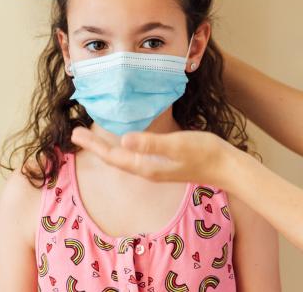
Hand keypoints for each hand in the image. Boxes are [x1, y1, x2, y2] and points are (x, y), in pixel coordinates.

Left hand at [70, 127, 238, 187]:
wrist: (227, 167)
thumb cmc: (205, 153)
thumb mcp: (177, 143)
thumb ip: (151, 142)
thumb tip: (123, 140)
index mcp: (147, 166)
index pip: (113, 156)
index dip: (93, 145)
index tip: (76, 133)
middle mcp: (148, 170)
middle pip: (114, 159)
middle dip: (94, 146)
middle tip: (75, 133)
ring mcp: (155, 168)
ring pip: (123, 159)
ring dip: (106, 148)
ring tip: (92, 138)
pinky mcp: (163, 164)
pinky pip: (134, 157)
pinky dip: (122, 149)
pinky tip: (123, 142)